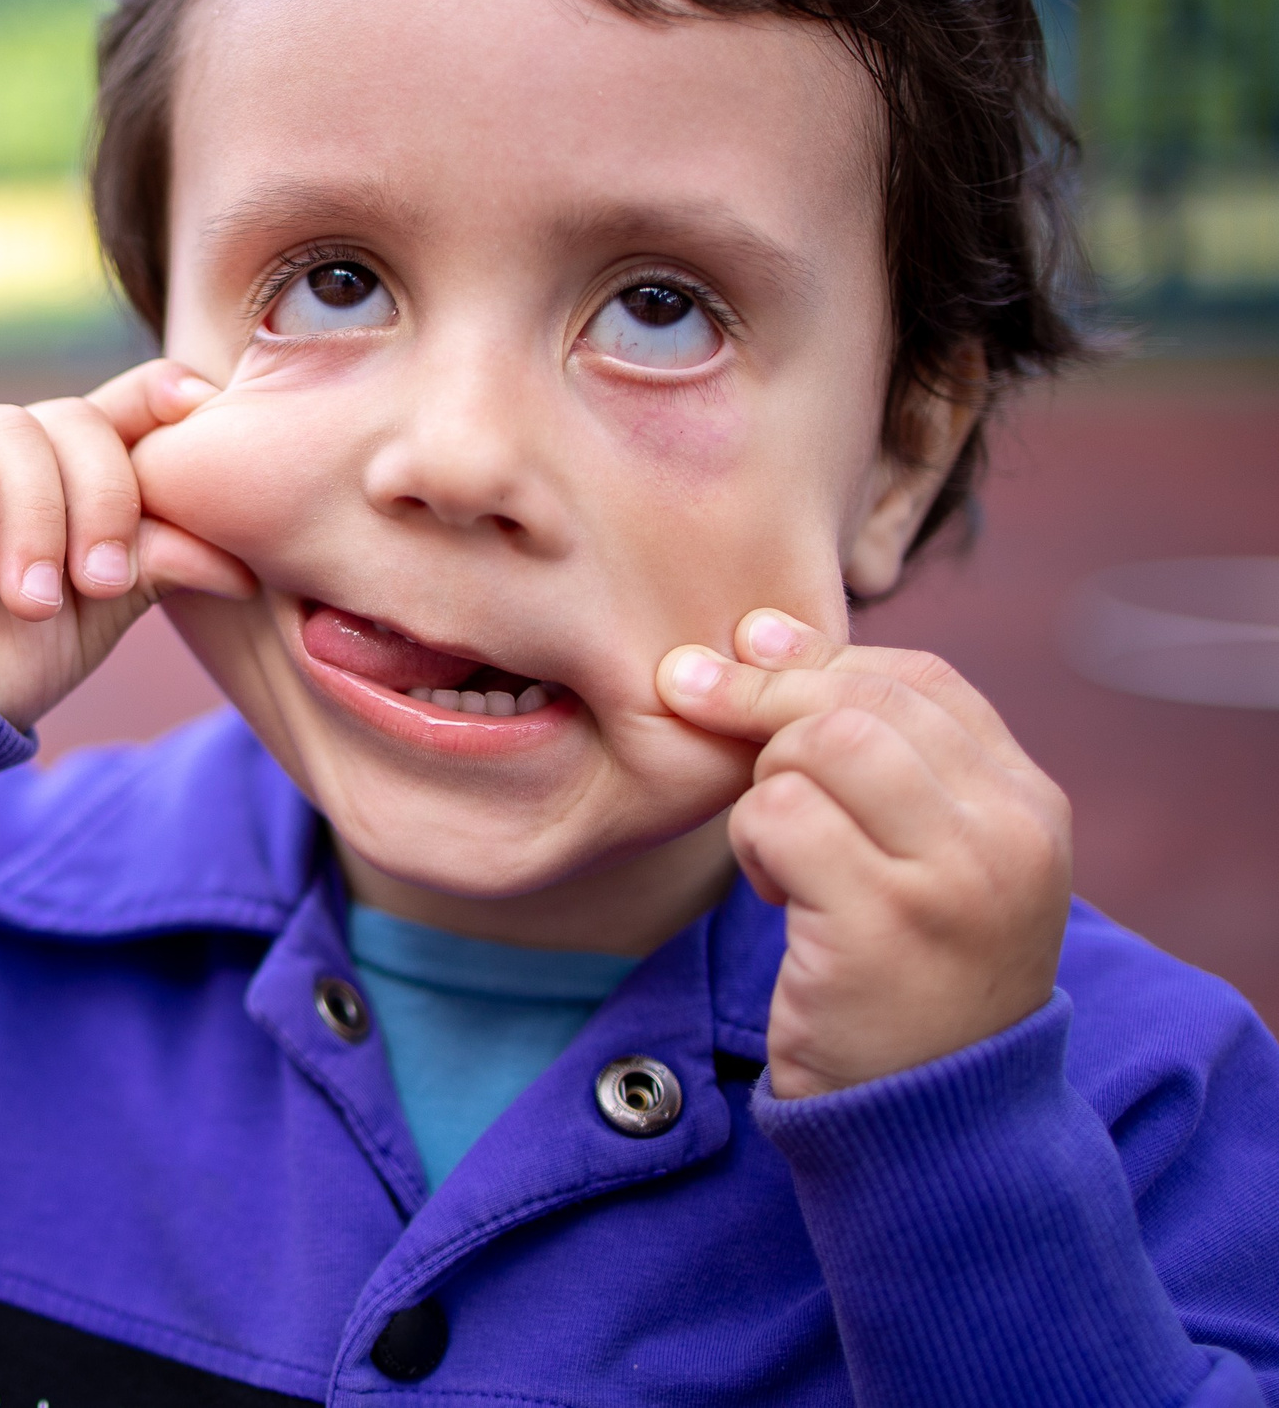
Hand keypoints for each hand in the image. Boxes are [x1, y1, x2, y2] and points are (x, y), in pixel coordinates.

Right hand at [0, 360, 256, 729]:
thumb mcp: (93, 612)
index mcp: (51, 481)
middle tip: (95, 581)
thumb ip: (154, 556)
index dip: (156, 400)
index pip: (113, 414)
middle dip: (99, 501)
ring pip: (14, 429)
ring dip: (34, 519)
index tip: (197, 406)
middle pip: (75, 422)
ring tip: (27, 596)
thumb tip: (240, 556)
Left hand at [657, 611, 1070, 1098]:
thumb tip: (759, 630)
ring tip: (780, 853)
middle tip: (718, 740)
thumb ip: (869, 750)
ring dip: (765, 788)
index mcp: (1029, 803)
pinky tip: (777, 896)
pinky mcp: (884, 923)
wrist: (928, 1118)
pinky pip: (780, 817)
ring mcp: (954, 879)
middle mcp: (1010, 833)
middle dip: (768, 710)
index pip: (922, 680)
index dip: (820, 662)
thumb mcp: (919, 853)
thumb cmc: (905, 970)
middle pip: (860, 703)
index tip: (746, 662)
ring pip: (818, 746)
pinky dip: (753, 845)